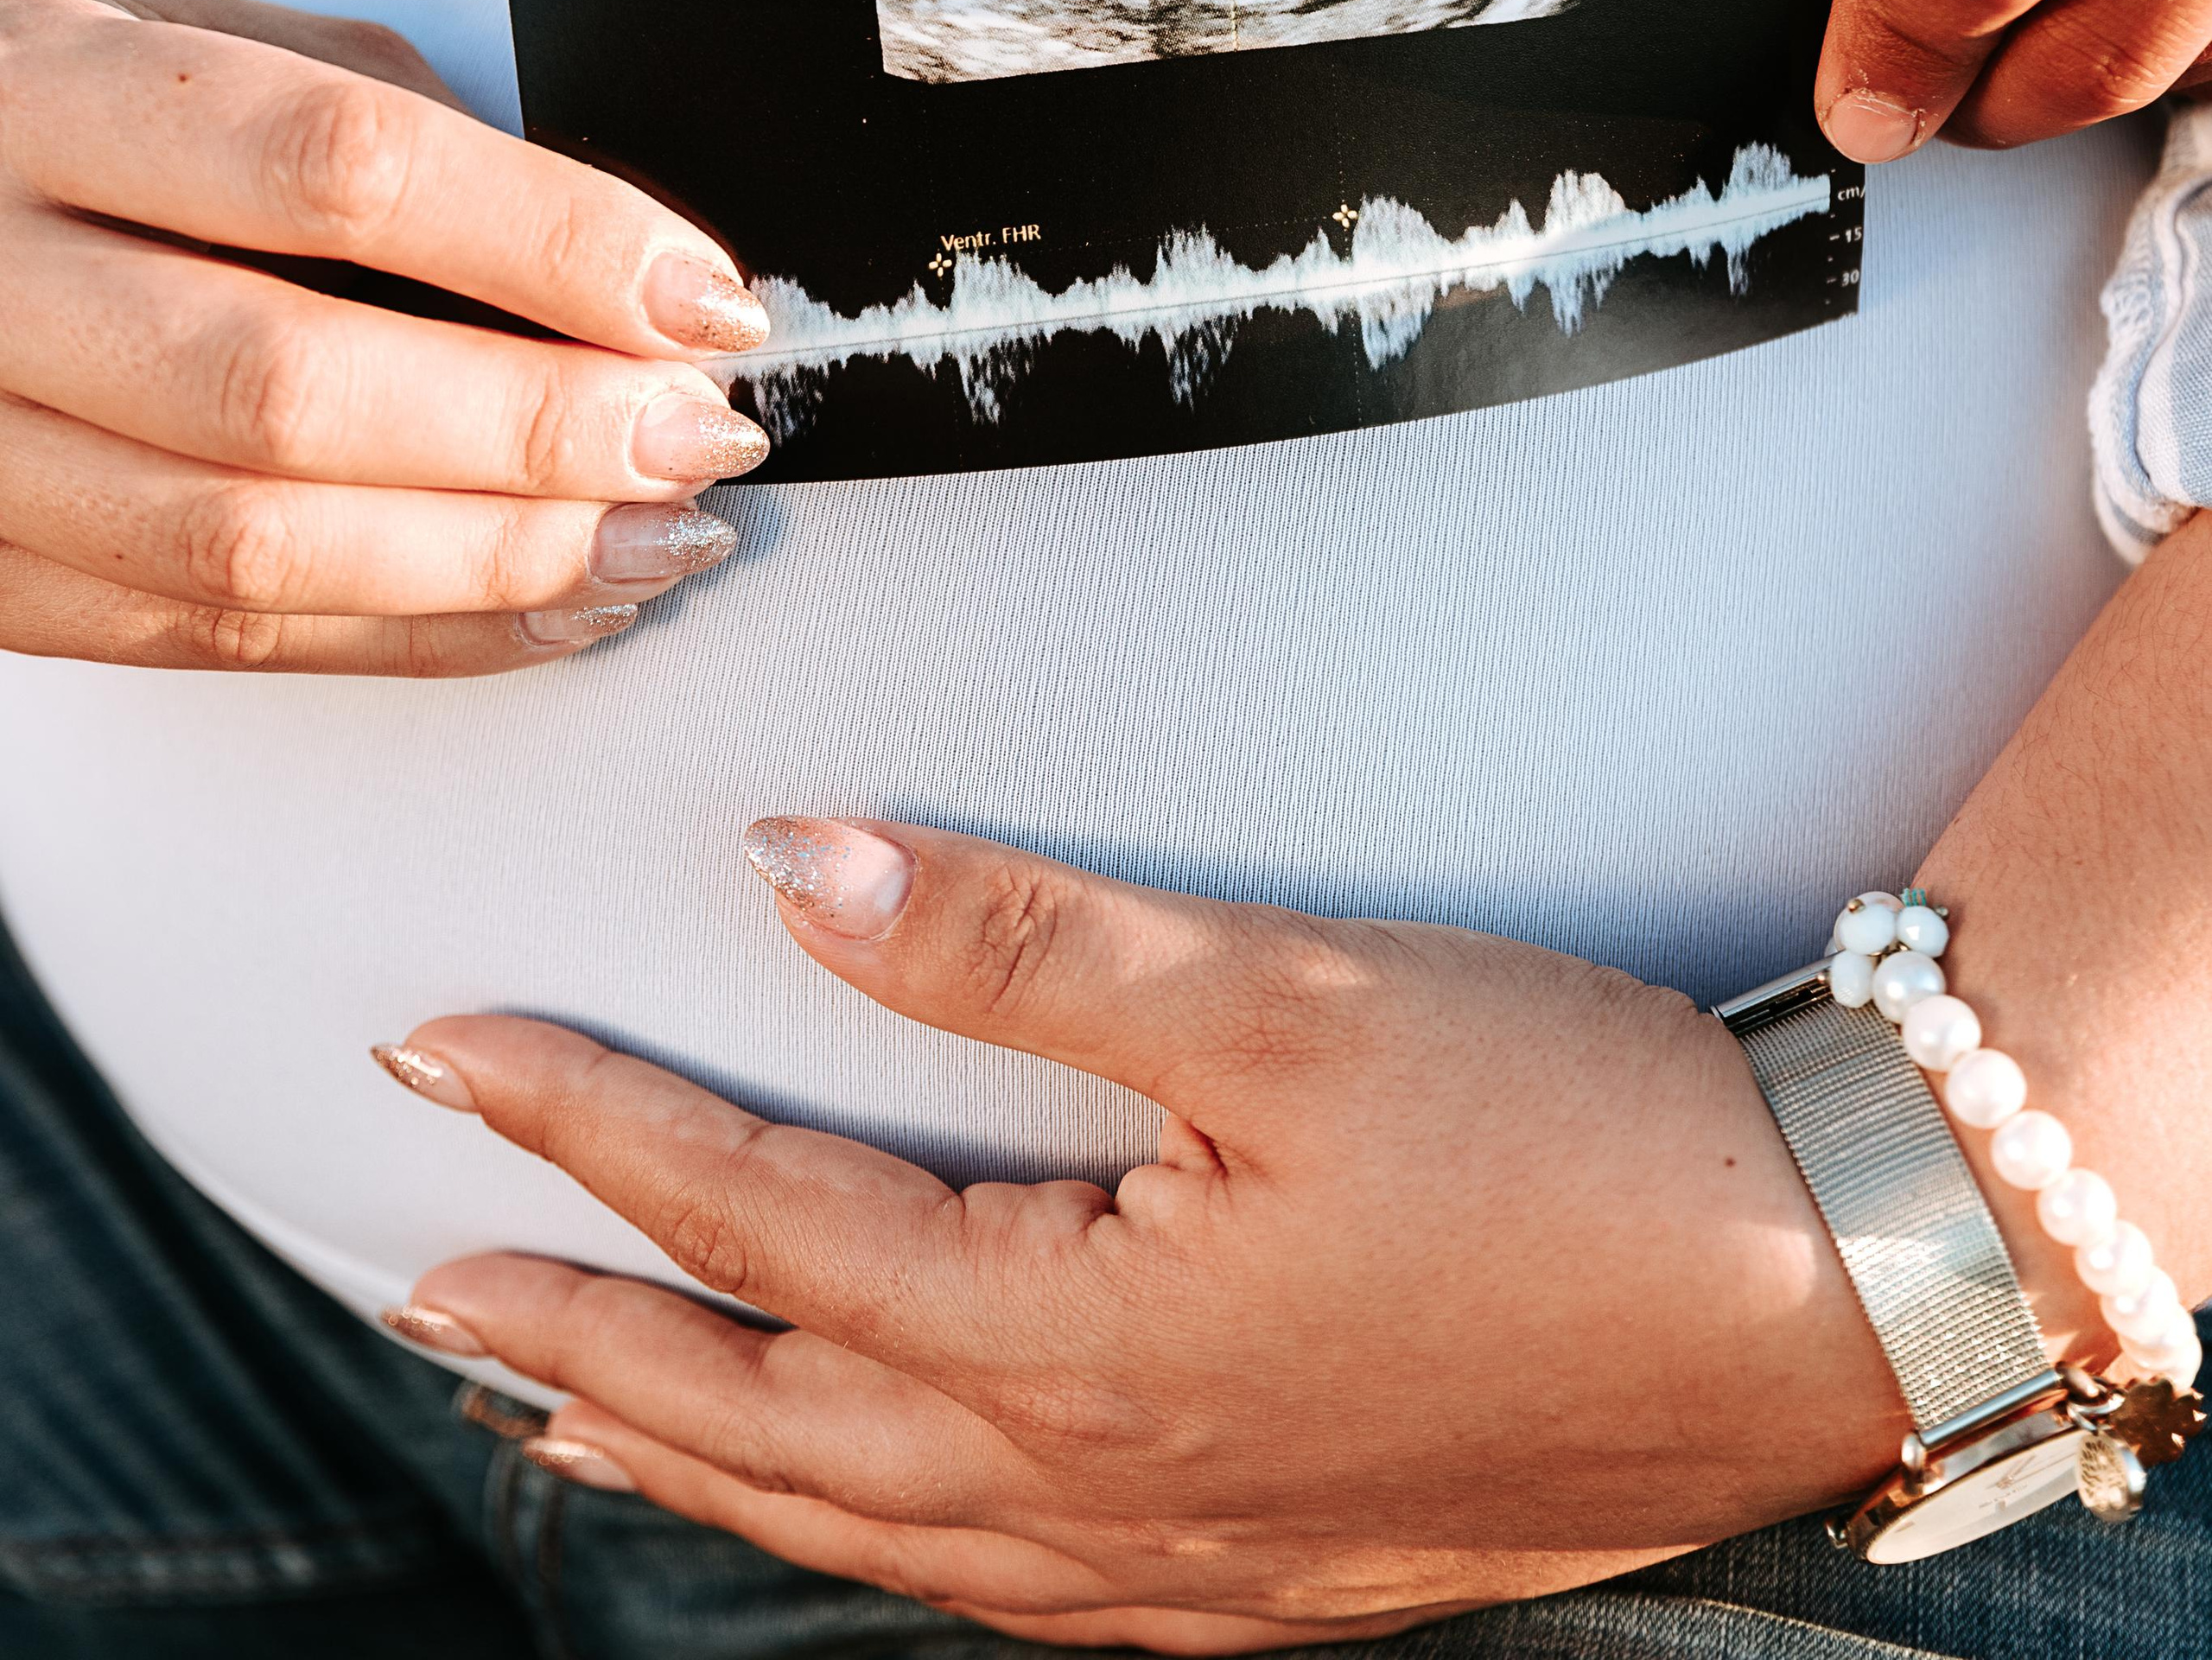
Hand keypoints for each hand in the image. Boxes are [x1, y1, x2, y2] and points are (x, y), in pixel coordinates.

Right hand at [0, 0, 769, 672]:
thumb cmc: (84, 113)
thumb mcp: (201, 39)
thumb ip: (381, 121)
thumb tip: (610, 267)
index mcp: (55, 93)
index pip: (334, 166)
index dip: (544, 240)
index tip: (697, 291)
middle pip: (287, 386)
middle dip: (537, 428)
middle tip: (698, 433)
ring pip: (250, 548)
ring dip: (498, 560)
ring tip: (661, 539)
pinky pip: (218, 642)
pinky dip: (416, 636)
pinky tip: (552, 604)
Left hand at [384, 823, 1900, 1647]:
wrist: (1807, 1296)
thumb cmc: (1557, 1131)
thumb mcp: (1284, 998)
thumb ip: (1023, 937)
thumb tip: (793, 865)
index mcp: (1069, 1340)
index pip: (753, 1214)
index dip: (581, 1123)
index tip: (440, 1051)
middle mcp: (1091, 1486)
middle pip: (758, 1415)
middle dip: (574, 1335)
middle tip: (426, 1283)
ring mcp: (1178, 1559)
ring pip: (855, 1529)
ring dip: (691, 1455)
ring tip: (563, 1409)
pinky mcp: (1264, 1576)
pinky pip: (987, 1589)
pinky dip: (860, 1541)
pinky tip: (853, 1508)